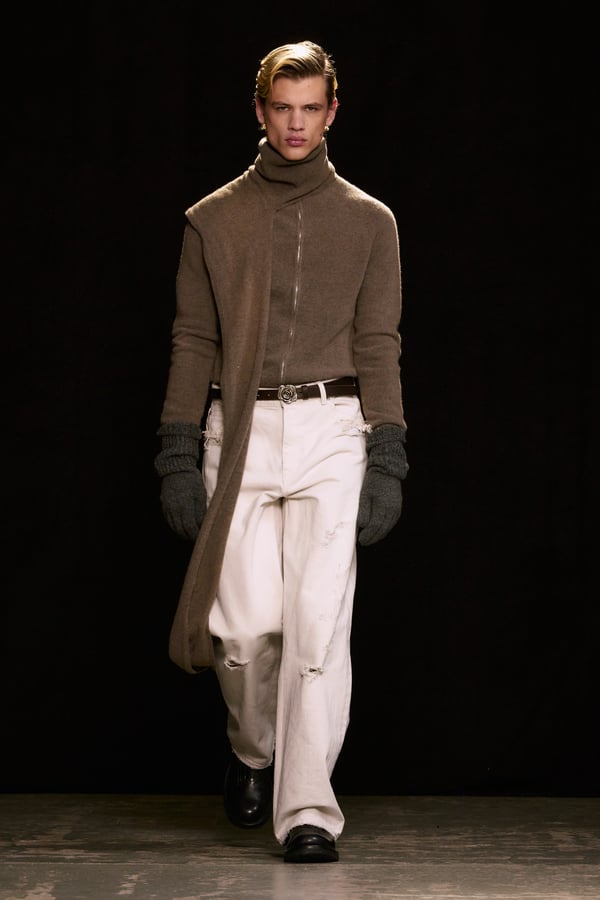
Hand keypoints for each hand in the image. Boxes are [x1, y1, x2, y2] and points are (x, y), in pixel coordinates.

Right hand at [160, 469, 205, 540]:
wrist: (176, 469)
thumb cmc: (191, 480)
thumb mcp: (200, 495)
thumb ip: (201, 512)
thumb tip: (204, 525)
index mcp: (184, 506)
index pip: (190, 528)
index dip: (196, 535)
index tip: (202, 537)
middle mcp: (173, 509)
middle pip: (181, 530)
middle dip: (189, 536)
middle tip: (198, 538)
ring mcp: (167, 508)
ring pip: (174, 527)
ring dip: (183, 533)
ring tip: (191, 534)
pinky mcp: (164, 506)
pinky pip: (170, 521)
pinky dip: (176, 526)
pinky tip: (183, 526)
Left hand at [357, 423, 407, 545]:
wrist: (387, 468)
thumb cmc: (373, 481)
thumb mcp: (365, 495)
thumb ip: (364, 511)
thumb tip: (363, 526)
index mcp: (383, 507)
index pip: (375, 527)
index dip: (368, 536)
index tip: (361, 540)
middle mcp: (392, 511)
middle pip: (382, 530)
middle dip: (373, 537)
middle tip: (364, 542)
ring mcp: (396, 509)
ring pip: (388, 527)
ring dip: (379, 534)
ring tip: (370, 538)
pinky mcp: (398, 506)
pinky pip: (391, 522)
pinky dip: (385, 528)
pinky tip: (379, 529)